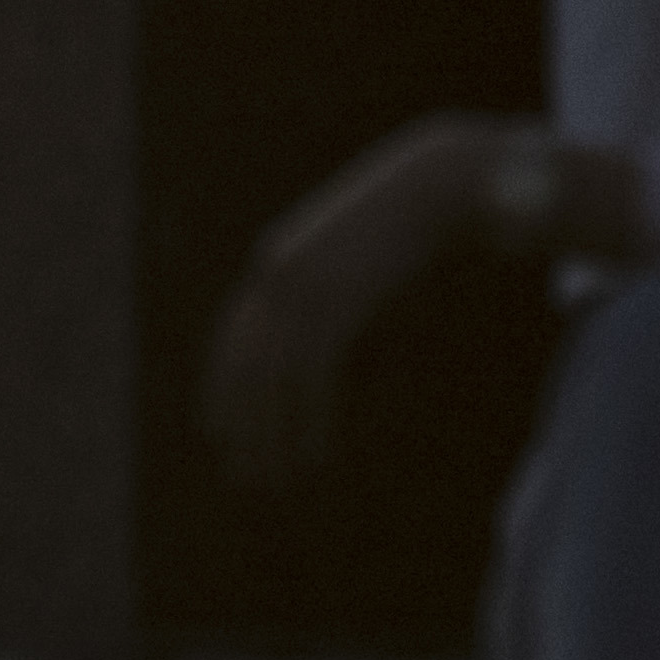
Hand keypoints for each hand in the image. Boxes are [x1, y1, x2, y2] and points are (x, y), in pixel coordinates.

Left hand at [209, 117, 527, 481]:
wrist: (441, 182)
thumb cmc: (410, 230)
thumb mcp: (361, 272)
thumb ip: (340, 316)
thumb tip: (336, 371)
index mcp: (279, 260)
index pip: (234, 336)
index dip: (224, 386)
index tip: (219, 430)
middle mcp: (281, 271)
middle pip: (246, 362)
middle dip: (244, 422)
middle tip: (245, 474)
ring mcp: (308, 283)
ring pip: (274, 376)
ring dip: (274, 433)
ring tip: (279, 477)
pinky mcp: (341, 297)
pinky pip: (313, 373)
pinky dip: (311, 419)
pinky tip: (317, 453)